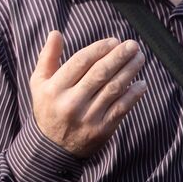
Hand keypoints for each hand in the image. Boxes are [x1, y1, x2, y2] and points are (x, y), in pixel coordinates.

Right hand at [30, 31, 147, 157]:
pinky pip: (122, 108)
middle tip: (133, 45)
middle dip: (119, 56)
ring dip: (130, 71)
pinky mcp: (102, 130)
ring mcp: (87, 117)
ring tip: (140, 58)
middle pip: (100, 73)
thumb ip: (48, 58)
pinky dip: (134, 94)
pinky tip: (142, 83)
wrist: (52, 148)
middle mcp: (70, 103)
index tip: (114, 41)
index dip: (99, 49)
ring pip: (114, 88)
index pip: (80, 62)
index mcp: (54, 89)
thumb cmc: (49, 108)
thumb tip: (56, 33)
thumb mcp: (40, 84)